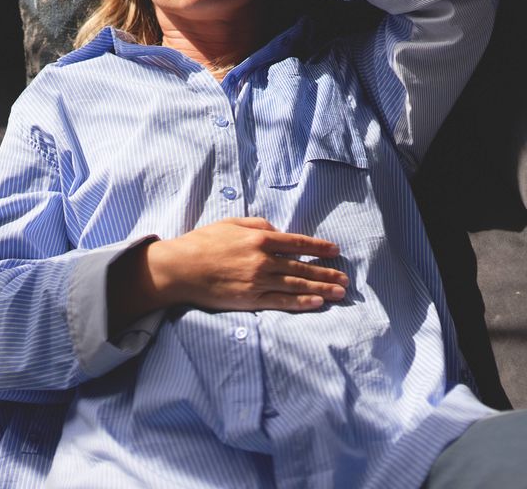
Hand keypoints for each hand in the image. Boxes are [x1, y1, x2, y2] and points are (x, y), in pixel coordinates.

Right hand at [146, 217, 348, 311]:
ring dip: (321, 288)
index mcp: (260, 238)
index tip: (335, 251)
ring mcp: (259, 281)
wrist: (181, 268)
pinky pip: (282, 301)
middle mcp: (264, 260)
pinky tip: (317, 303)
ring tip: (339, 292)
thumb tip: (278, 231)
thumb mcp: (231, 223)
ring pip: (297, 285)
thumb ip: (257, 225)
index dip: (319, 247)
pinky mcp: (251, 299)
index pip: (298, 243)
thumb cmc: (203, 242)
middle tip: (345, 279)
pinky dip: (301, 303)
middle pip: (302, 267)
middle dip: (327, 273)